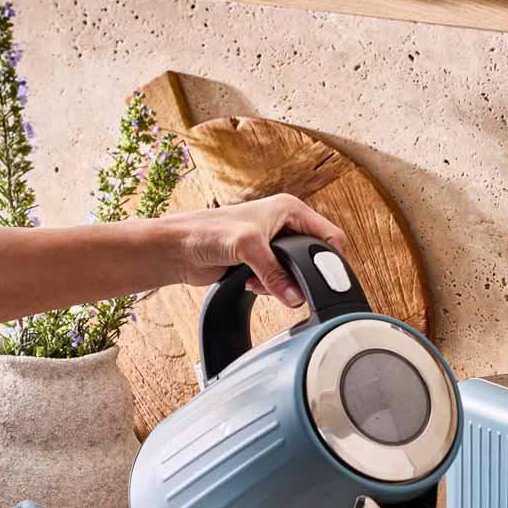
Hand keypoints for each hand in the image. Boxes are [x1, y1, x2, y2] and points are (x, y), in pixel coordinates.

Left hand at [174, 194, 346, 306]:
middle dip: (301, 275)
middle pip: (314, 258)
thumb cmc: (205, 232)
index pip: (330, 235)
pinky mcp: (263, 262)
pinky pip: (280, 282)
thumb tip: (296, 297)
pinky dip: (269, 288)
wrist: (177, 250)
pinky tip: (250, 282)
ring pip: (297, 274)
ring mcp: (274, 245)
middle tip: (285, 284)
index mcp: (290, 210)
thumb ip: (276, 273)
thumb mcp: (248, 248)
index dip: (331, 258)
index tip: (323, 279)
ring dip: (281, 284)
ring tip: (259, 280)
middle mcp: (285, 225)